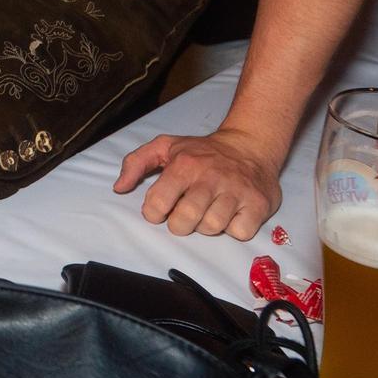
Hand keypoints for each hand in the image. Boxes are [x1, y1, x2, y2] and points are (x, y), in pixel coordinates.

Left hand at [111, 127, 282, 239]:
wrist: (250, 145)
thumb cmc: (202, 151)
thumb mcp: (165, 146)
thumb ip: (136, 163)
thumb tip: (119, 187)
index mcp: (184, 164)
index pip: (157, 203)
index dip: (154, 213)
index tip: (161, 209)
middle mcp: (211, 177)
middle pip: (184, 220)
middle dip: (179, 224)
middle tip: (185, 214)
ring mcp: (237, 191)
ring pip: (211, 227)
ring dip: (206, 226)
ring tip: (208, 211)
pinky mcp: (258, 204)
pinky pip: (239, 232)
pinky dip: (233, 229)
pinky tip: (231, 214)